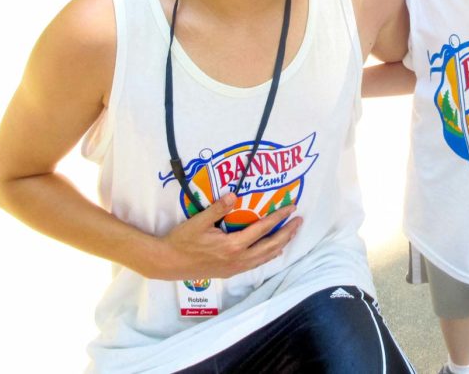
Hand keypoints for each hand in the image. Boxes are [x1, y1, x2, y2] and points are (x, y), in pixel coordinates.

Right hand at [151, 192, 300, 279]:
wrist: (168, 263)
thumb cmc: (182, 240)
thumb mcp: (198, 222)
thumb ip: (217, 208)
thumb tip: (233, 195)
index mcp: (232, 245)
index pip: (262, 229)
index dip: (278, 217)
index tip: (291, 208)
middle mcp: (238, 259)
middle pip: (271, 246)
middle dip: (287, 233)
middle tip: (299, 221)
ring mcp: (235, 268)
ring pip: (265, 258)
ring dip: (280, 245)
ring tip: (291, 234)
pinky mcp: (231, 272)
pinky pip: (256, 264)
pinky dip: (268, 256)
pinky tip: (272, 251)